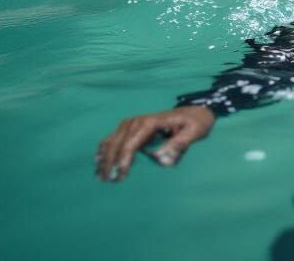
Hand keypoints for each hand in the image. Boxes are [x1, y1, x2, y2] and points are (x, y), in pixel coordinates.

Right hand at [95, 105, 214, 181]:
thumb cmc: (195, 123)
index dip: (123, 159)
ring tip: (101, 177)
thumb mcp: (194, 132)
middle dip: (110, 162)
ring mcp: (133, 124)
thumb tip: (161, 159)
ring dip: (104, 158)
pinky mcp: (131, 129)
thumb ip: (179, 145)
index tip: (120, 176)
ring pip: (111, 140)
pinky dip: (104, 150)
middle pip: (117, 142)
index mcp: (151, 122)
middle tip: (108, 181)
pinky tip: (98, 163)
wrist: (195, 112)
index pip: (131, 142)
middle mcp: (138, 121)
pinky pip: (113, 139)